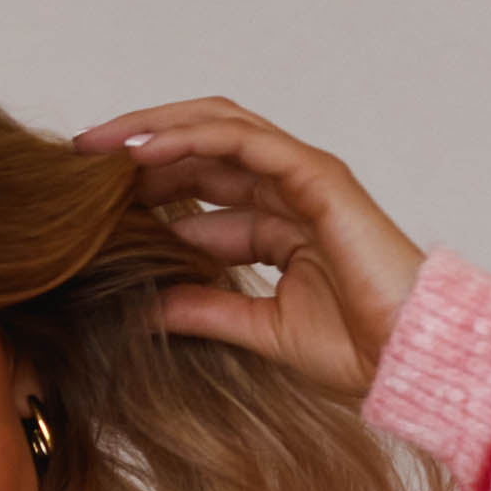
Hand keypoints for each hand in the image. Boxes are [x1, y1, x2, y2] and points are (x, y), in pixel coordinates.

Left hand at [75, 98, 423, 398]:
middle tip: (82, 160)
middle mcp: (290, 192)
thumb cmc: (355, 353)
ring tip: (100, 145)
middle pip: (204, 147)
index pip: (203, 191)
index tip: (93, 206)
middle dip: (142, 147)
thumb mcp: (256, 332)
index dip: (149, 192)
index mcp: (279, 225)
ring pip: (219, 129)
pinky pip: (244, 143)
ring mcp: (305, 178)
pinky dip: (191, 140)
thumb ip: (203, 311)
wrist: (408, 361)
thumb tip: (143, 307)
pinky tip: (143, 153)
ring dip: (156, 130)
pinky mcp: (318, 177)